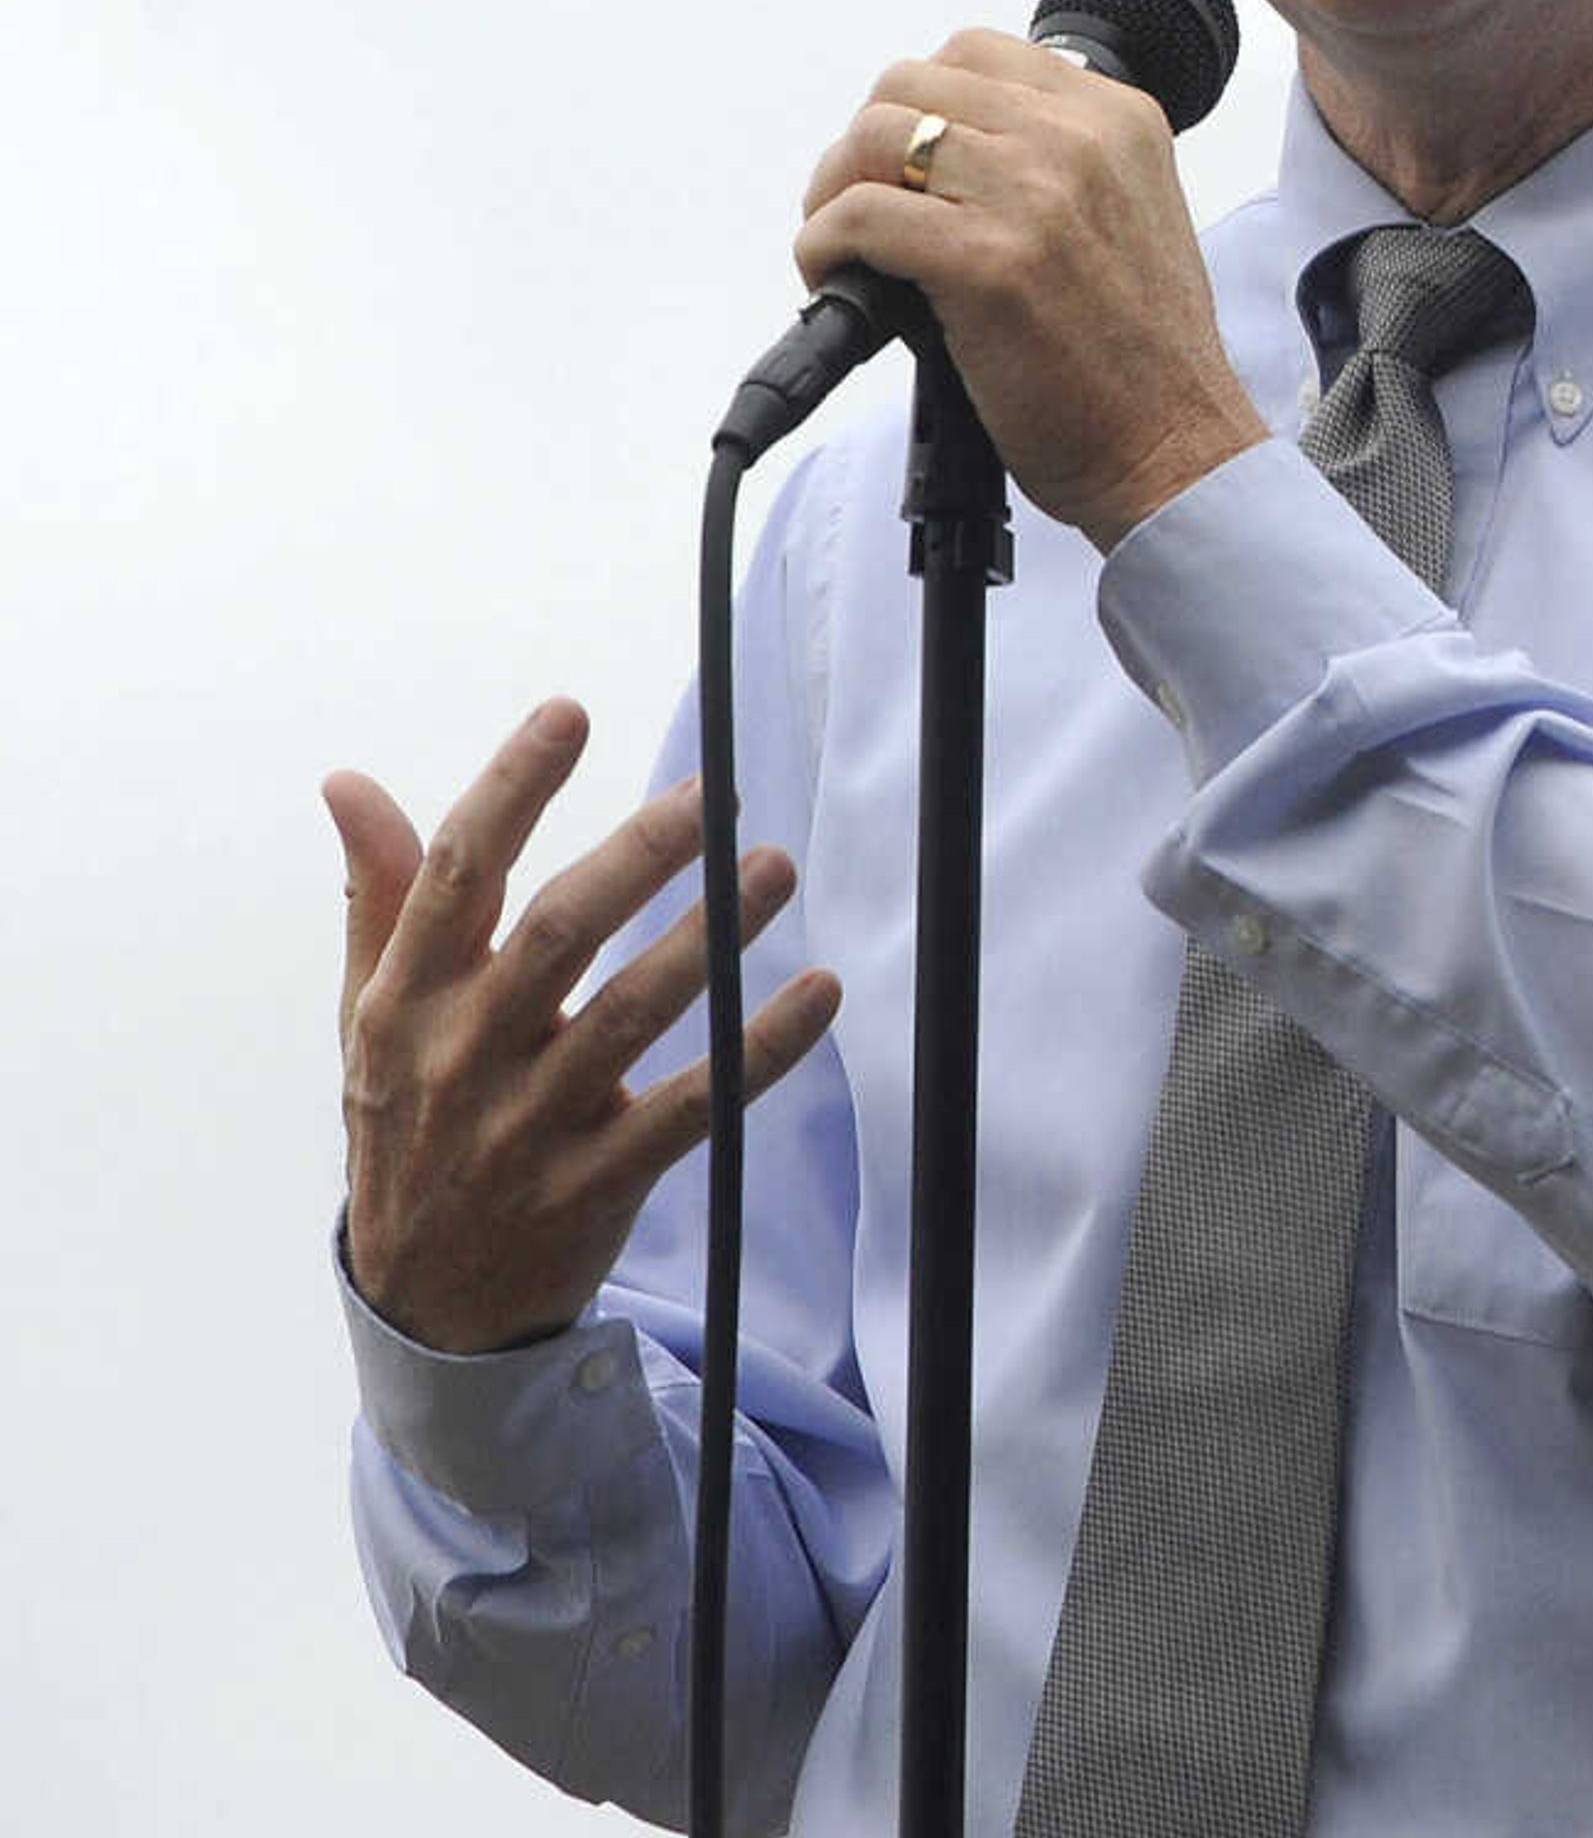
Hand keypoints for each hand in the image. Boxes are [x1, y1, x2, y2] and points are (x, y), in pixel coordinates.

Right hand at [332, 700, 840, 1356]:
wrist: (422, 1303)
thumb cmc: (408, 1125)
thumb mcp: (374, 1018)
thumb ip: (378, 897)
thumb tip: (349, 783)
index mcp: (407, 1001)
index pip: (455, 874)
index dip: (511, 788)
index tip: (568, 714)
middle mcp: (464, 1056)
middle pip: (557, 934)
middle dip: (637, 857)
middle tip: (713, 792)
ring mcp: (528, 1126)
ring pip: (629, 1015)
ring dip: (708, 939)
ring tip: (776, 866)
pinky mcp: (596, 1184)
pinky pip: (690, 1107)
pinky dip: (760, 1049)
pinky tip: (818, 991)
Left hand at [794, 28, 1272, 547]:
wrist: (1173, 446)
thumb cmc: (1140, 355)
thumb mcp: (1130, 211)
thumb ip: (1062, 160)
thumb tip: (943, 145)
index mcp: (1118, 118)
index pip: (975, 52)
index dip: (922, 106)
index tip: (913, 165)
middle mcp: (1081, 139)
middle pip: (910, 83)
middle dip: (867, 147)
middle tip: (864, 210)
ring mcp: (1035, 195)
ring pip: (874, 137)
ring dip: (834, 193)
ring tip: (846, 250)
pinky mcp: (987, 263)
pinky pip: (858, 217)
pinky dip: (824, 248)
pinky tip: (838, 282)